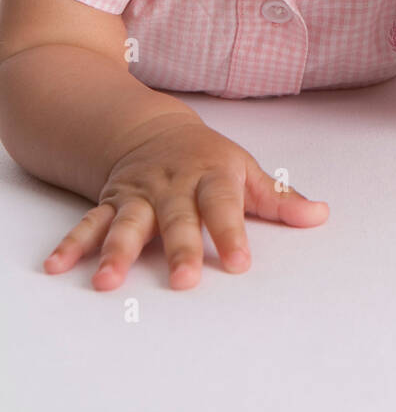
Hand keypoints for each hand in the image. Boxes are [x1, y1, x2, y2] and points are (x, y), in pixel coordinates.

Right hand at [42, 114, 327, 290]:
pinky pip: (89, 224)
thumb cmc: (207, 159)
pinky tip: (59, 266)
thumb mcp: (245, 171)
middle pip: (176, 218)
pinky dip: (73, 244)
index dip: (232, 233)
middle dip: (178, 248)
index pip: (225, 205)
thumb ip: (279, 200)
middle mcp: (173, 186)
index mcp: (211, 177)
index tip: (240, 262)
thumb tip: (320, 215)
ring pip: (128, 223)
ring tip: (106, 282)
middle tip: (182, 281)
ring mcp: (139, 195)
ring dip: (116, 252)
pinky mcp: (110, 203)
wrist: (152, 129)